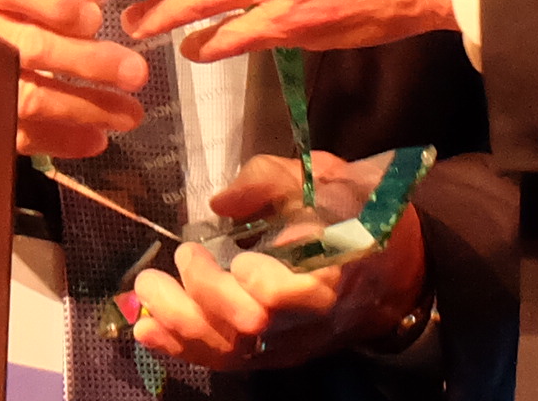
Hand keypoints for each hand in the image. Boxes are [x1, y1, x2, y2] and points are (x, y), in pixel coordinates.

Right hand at [0, 0, 146, 157]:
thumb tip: (89, 11)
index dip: (57, 5)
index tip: (95, 19)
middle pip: (28, 46)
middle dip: (88, 62)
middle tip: (135, 72)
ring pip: (27, 96)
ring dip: (85, 107)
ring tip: (129, 113)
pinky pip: (16, 134)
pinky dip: (60, 140)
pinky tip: (96, 139)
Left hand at [126, 152, 428, 370]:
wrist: (392, 267)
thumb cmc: (354, 211)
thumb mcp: (323, 176)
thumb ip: (271, 181)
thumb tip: (220, 202)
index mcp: (335, 270)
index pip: (293, 296)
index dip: (262, 282)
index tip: (240, 255)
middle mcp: (311, 319)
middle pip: (251, 328)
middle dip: (205, 296)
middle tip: (182, 257)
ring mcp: (290, 343)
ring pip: (231, 351)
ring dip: (180, 325)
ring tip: (145, 292)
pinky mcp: (271, 355)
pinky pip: (224, 361)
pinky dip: (182, 347)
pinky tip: (148, 329)